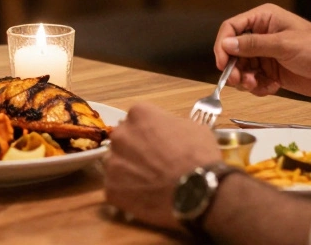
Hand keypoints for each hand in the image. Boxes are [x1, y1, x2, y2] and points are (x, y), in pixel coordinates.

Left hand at [105, 103, 222, 230]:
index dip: (150, 132)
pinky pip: (115, 188)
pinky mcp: (111, 188)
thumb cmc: (200, 156)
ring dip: (128, 170)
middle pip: (123, 140)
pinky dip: (127, 192)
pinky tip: (144, 196)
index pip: (138, 119)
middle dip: (135, 149)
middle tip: (153, 163)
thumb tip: (168, 131)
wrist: (198, 192)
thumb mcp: (193, 128)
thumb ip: (171, 124)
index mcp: (139, 114)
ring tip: (148, 182)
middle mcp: (120, 134)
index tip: (159, 143)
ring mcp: (113, 162)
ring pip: (116, 164)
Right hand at [214, 3, 310, 97]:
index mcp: (264, 19)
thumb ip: (253, 45)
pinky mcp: (271, 71)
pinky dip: (258, 87)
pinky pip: (254, 80)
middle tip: (238, 81)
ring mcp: (266, 54)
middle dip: (234, 67)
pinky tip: (272, 88)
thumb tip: (226, 44)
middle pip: (233, 51)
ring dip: (245, 80)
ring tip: (257, 86)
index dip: (223, 45)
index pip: (232, 28)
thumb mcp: (283, 45)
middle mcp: (262, 35)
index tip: (222, 63)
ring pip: (242, 68)